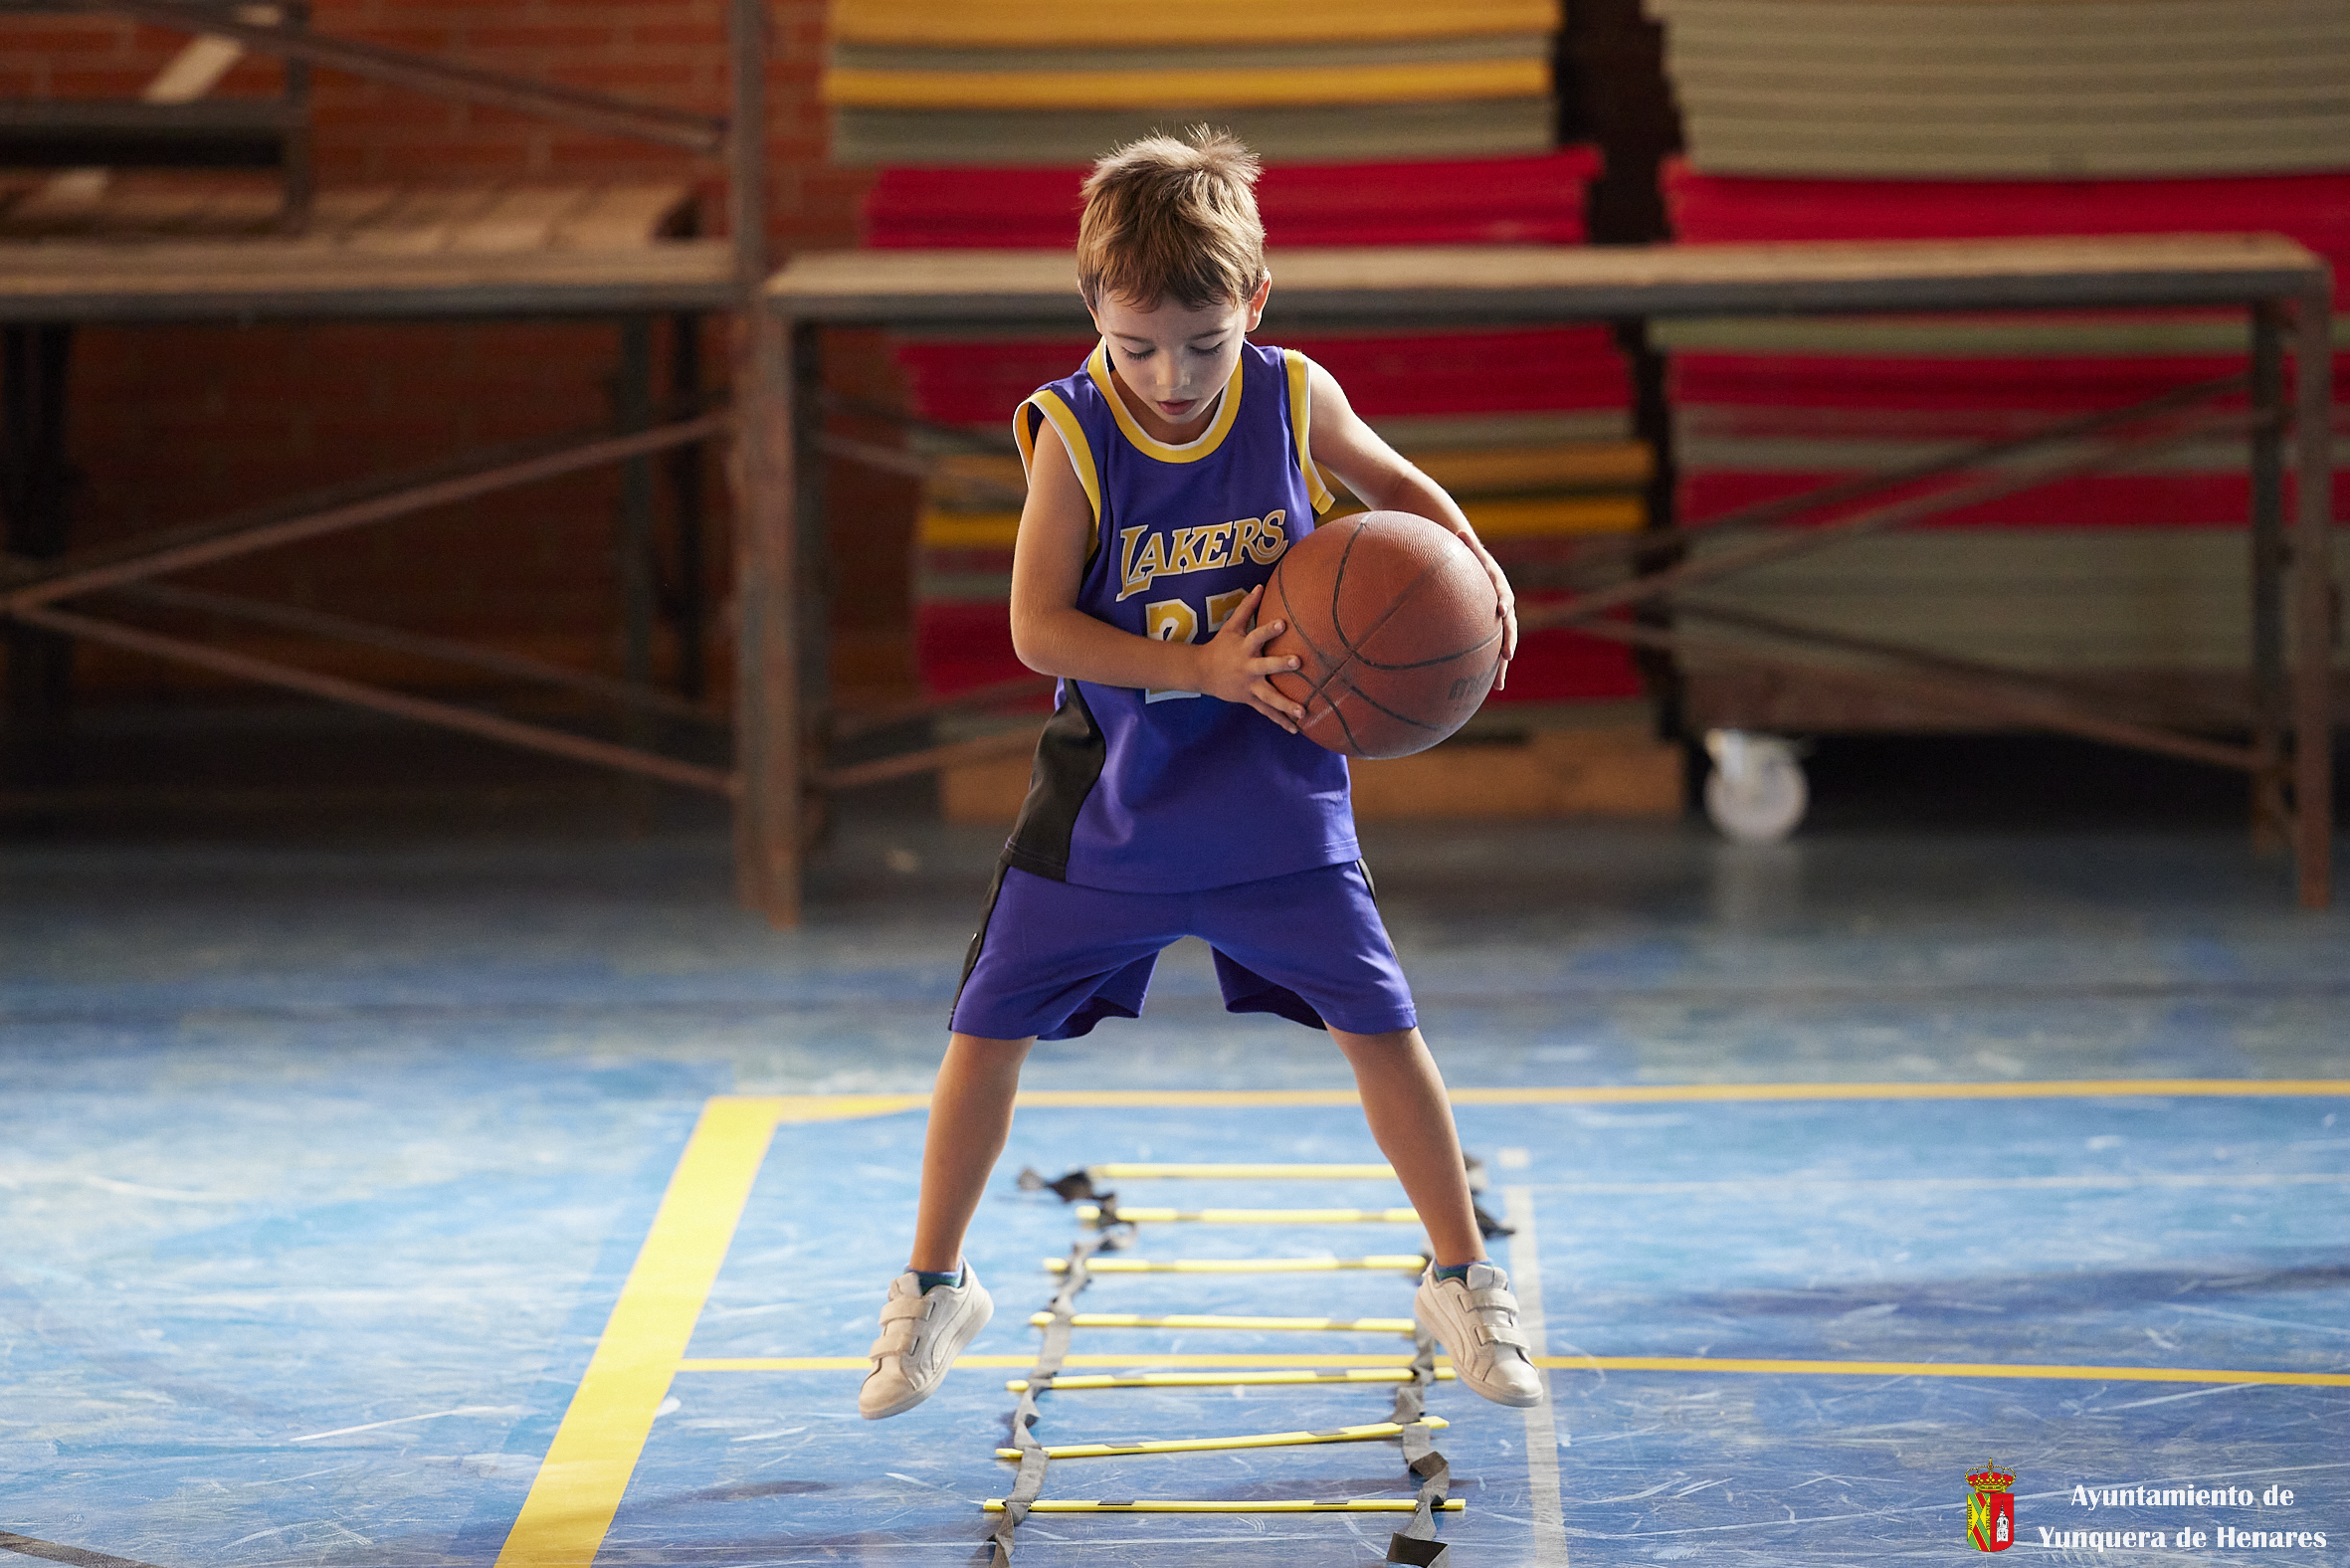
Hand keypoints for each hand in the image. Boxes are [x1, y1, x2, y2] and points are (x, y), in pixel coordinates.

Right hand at [1196, 583, 1306, 732]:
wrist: (1202, 672)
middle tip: (1297, 662)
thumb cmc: (1221, 646)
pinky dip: (1280, 721)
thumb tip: (1260, 585)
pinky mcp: (1250, 699)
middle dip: (1280, 665)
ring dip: (1286, 705)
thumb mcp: (1231, 626)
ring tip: (1303, 712)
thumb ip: (1247, 607)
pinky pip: (1267, 712)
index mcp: (1244, 648)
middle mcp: (1247, 667)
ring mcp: (1249, 686)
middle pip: (1265, 666)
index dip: (1269, 630)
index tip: (1282, 623)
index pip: (1257, 635)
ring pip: (1269, 696)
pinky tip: (1296, 729)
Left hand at [1458, 530, 1517, 691]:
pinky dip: (1492, 669)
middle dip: (1508, 641)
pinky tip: (1492, 689)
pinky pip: (1492, 652)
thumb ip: (1467, 544)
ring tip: (1499, 684)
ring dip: (1502, 664)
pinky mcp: (1491, 633)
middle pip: (1509, 627)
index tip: (1502, 611)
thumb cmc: (1471, 559)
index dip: (1504, 603)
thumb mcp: (1470, 550)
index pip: (1503, 595)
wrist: (1480, 570)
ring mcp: (1499, 622)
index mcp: (1499, 589)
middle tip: (1507, 654)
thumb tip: (1458, 530)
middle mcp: (1503, 607)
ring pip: (1503, 645)